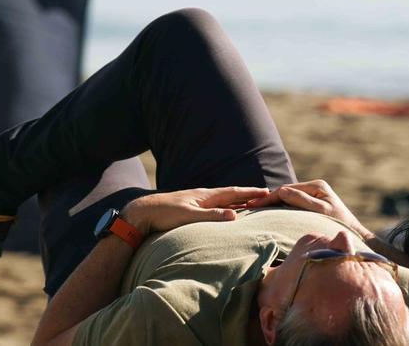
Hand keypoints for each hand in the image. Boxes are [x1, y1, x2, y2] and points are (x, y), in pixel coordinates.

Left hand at [121, 186, 268, 236]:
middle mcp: (203, 195)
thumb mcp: (189, 216)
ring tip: (249, 201)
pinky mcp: (190, 206)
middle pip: (230, 193)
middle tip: (264, 194)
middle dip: (248, 194)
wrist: (142, 212)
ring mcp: (196, 200)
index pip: (234, 192)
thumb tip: (234, 215)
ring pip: (222, 198)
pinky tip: (224, 209)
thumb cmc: (164, 214)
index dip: (250, 192)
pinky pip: (214, 204)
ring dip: (237, 199)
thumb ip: (211, 215)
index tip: (266, 191)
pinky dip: (225, 204)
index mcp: (206, 196)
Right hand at [244, 180, 367, 235]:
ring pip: (286, 198)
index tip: (253, 205)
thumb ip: (301, 200)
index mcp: (317, 186)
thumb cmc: (338, 223)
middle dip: (267, 199)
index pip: (286, 190)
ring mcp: (313, 195)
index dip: (268, 197)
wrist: (353, 233)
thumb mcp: (320, 211)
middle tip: (248, 207)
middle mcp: (314, 187)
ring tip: (254, 210)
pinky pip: (291, 204)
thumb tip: (282, 191)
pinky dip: (279, 208)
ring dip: (272, 203)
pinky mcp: (312, 203)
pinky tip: (267, 214)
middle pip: (285, 192)